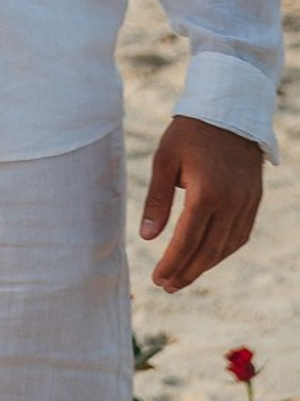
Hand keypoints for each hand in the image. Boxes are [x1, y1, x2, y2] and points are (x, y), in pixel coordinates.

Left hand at [140, 114, 263, 290]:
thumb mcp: (164, 161)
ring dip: (205, 266)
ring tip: (182, 277)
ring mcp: (246, 204)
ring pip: (226, 247)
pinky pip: (239, 236)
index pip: (188, 239)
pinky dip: (222, 251)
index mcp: (206, 193)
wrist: (228, 114)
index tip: (158, 279)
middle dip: (187, 271)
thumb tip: (147, 237)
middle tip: (167, 285)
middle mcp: (231, 204)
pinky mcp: (253, 202)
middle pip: (208, 250)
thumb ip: (157, 201)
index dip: (172, 262)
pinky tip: (206, 257)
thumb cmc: (189, 135)